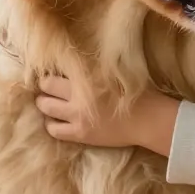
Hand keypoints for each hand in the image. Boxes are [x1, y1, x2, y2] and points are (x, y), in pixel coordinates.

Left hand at [35, 74, 179, 156]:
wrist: (149, 120)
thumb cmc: (138, 93)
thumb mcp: (116, 73)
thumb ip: (94, 68)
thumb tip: (76, 60)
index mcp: (88, 77)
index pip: (58, 69)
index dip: (52, 70)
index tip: (53, 72)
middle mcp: (78, 95)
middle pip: (46, 86)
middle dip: (44, 85)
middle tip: (48, 87)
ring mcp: (77, 116)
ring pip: (46, 107)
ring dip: (44, 103)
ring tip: (49, 103)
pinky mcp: (80, 133)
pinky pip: (54, 130)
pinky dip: (51, 124)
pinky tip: (57, 121)